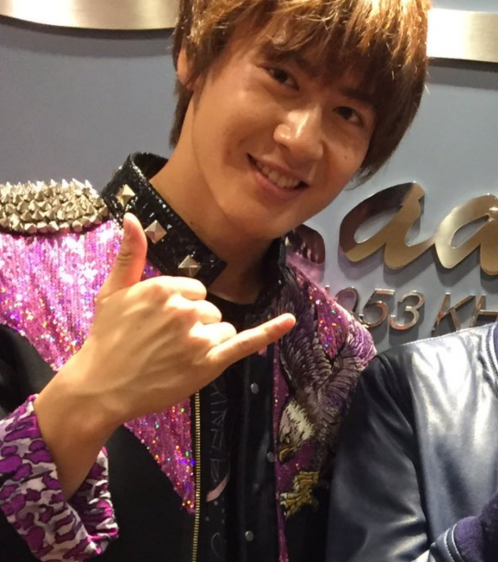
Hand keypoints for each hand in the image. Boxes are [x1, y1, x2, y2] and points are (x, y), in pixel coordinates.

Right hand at [35, 214, 295, 492]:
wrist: (100, 386)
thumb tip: (133, 217)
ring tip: (174, 355)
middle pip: (211, 309)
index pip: (197, 289)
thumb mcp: (112, 292)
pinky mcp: (209, 363)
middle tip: (163, 342)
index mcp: (165, 288)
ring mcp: (198, 337)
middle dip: (194, 324)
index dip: (182, 305)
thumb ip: (130, 254)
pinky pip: (246, 342)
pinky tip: (290, 321)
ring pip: (223, 328)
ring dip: (207, 341)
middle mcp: (184, 310)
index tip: (160, 321)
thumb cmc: (107, 338)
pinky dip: (269, 332)